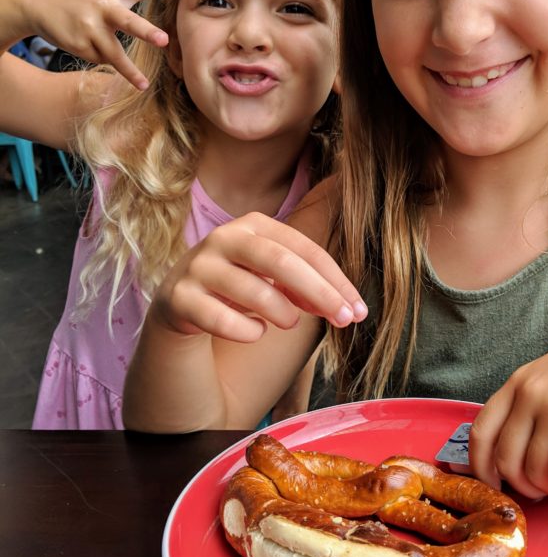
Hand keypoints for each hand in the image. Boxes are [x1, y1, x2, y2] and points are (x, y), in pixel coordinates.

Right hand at [18, 0, 186, 88]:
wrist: (37, 6)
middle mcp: (104, 8)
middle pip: (128, 22)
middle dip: (145, 32)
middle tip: (163, 40)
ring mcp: (90, 28)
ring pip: (114, 52)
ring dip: (128, 70)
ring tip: (144, 84)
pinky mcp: (80, 45)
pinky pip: (101, 59)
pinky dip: (102, 57)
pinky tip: (90, 45)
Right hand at [152, 212, 367, 342]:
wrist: (181, 301)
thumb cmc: (242, 285)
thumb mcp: (274, 275)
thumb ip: (308, 285)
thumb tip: (347, 308)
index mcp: (254, 225)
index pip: (306, 250)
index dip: (336, 281)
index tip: (359, 311)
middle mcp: (224, 238)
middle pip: (281, 263)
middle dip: (320, 294)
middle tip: (345, 321)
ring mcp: (199, 266)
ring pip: (253, 292)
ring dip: (282, 313)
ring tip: (289, 322)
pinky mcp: (179, 297)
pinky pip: (223, 320)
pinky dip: (248, 331)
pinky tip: (254, 331)